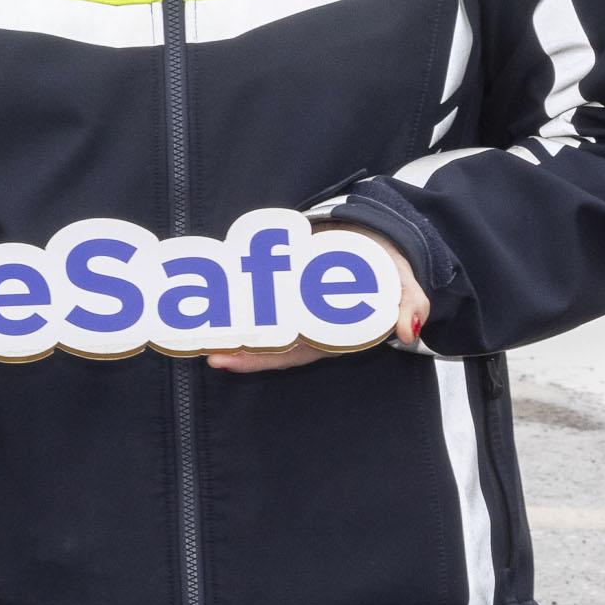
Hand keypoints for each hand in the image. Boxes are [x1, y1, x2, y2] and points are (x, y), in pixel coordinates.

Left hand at [206, 228, 428, 371]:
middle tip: (198, 344)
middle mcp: (309, 323)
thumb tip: (407, 329)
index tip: (225, 360)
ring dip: (230, 321)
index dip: (258, 360)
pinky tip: (214, 289)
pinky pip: (261, 291)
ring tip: (195, 324)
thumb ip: (409, 305)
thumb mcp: (406, 288)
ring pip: (259, 319)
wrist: (389, 243)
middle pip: (265, 341)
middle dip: (233, 346)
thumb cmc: (393, 272)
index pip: (289, 353)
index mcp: (332, 333)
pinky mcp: (290, 280)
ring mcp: (297, 302)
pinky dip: (240, 293)